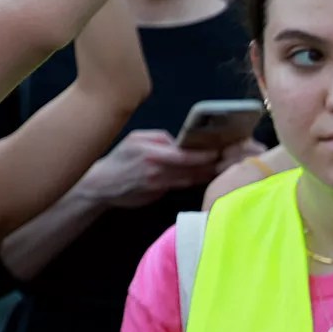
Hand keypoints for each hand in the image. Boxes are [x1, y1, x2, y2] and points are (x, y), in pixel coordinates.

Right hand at [76, 129, 220, 209]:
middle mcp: (155, 170)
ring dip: (207, 174)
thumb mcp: (135, 139)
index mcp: (150, 153)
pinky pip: (180, 186)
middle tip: (231, 160)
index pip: (183, 155)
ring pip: (189, 179)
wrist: (101, 185)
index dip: (203, 155)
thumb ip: (160, 138)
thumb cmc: (119, 159)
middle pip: (191, 169)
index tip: (220, 152)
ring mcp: (158, 184)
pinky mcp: (159, 194)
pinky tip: (207, 176)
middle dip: (211, 165)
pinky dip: (194, 181)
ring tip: (226, 167)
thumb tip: (181, 142)